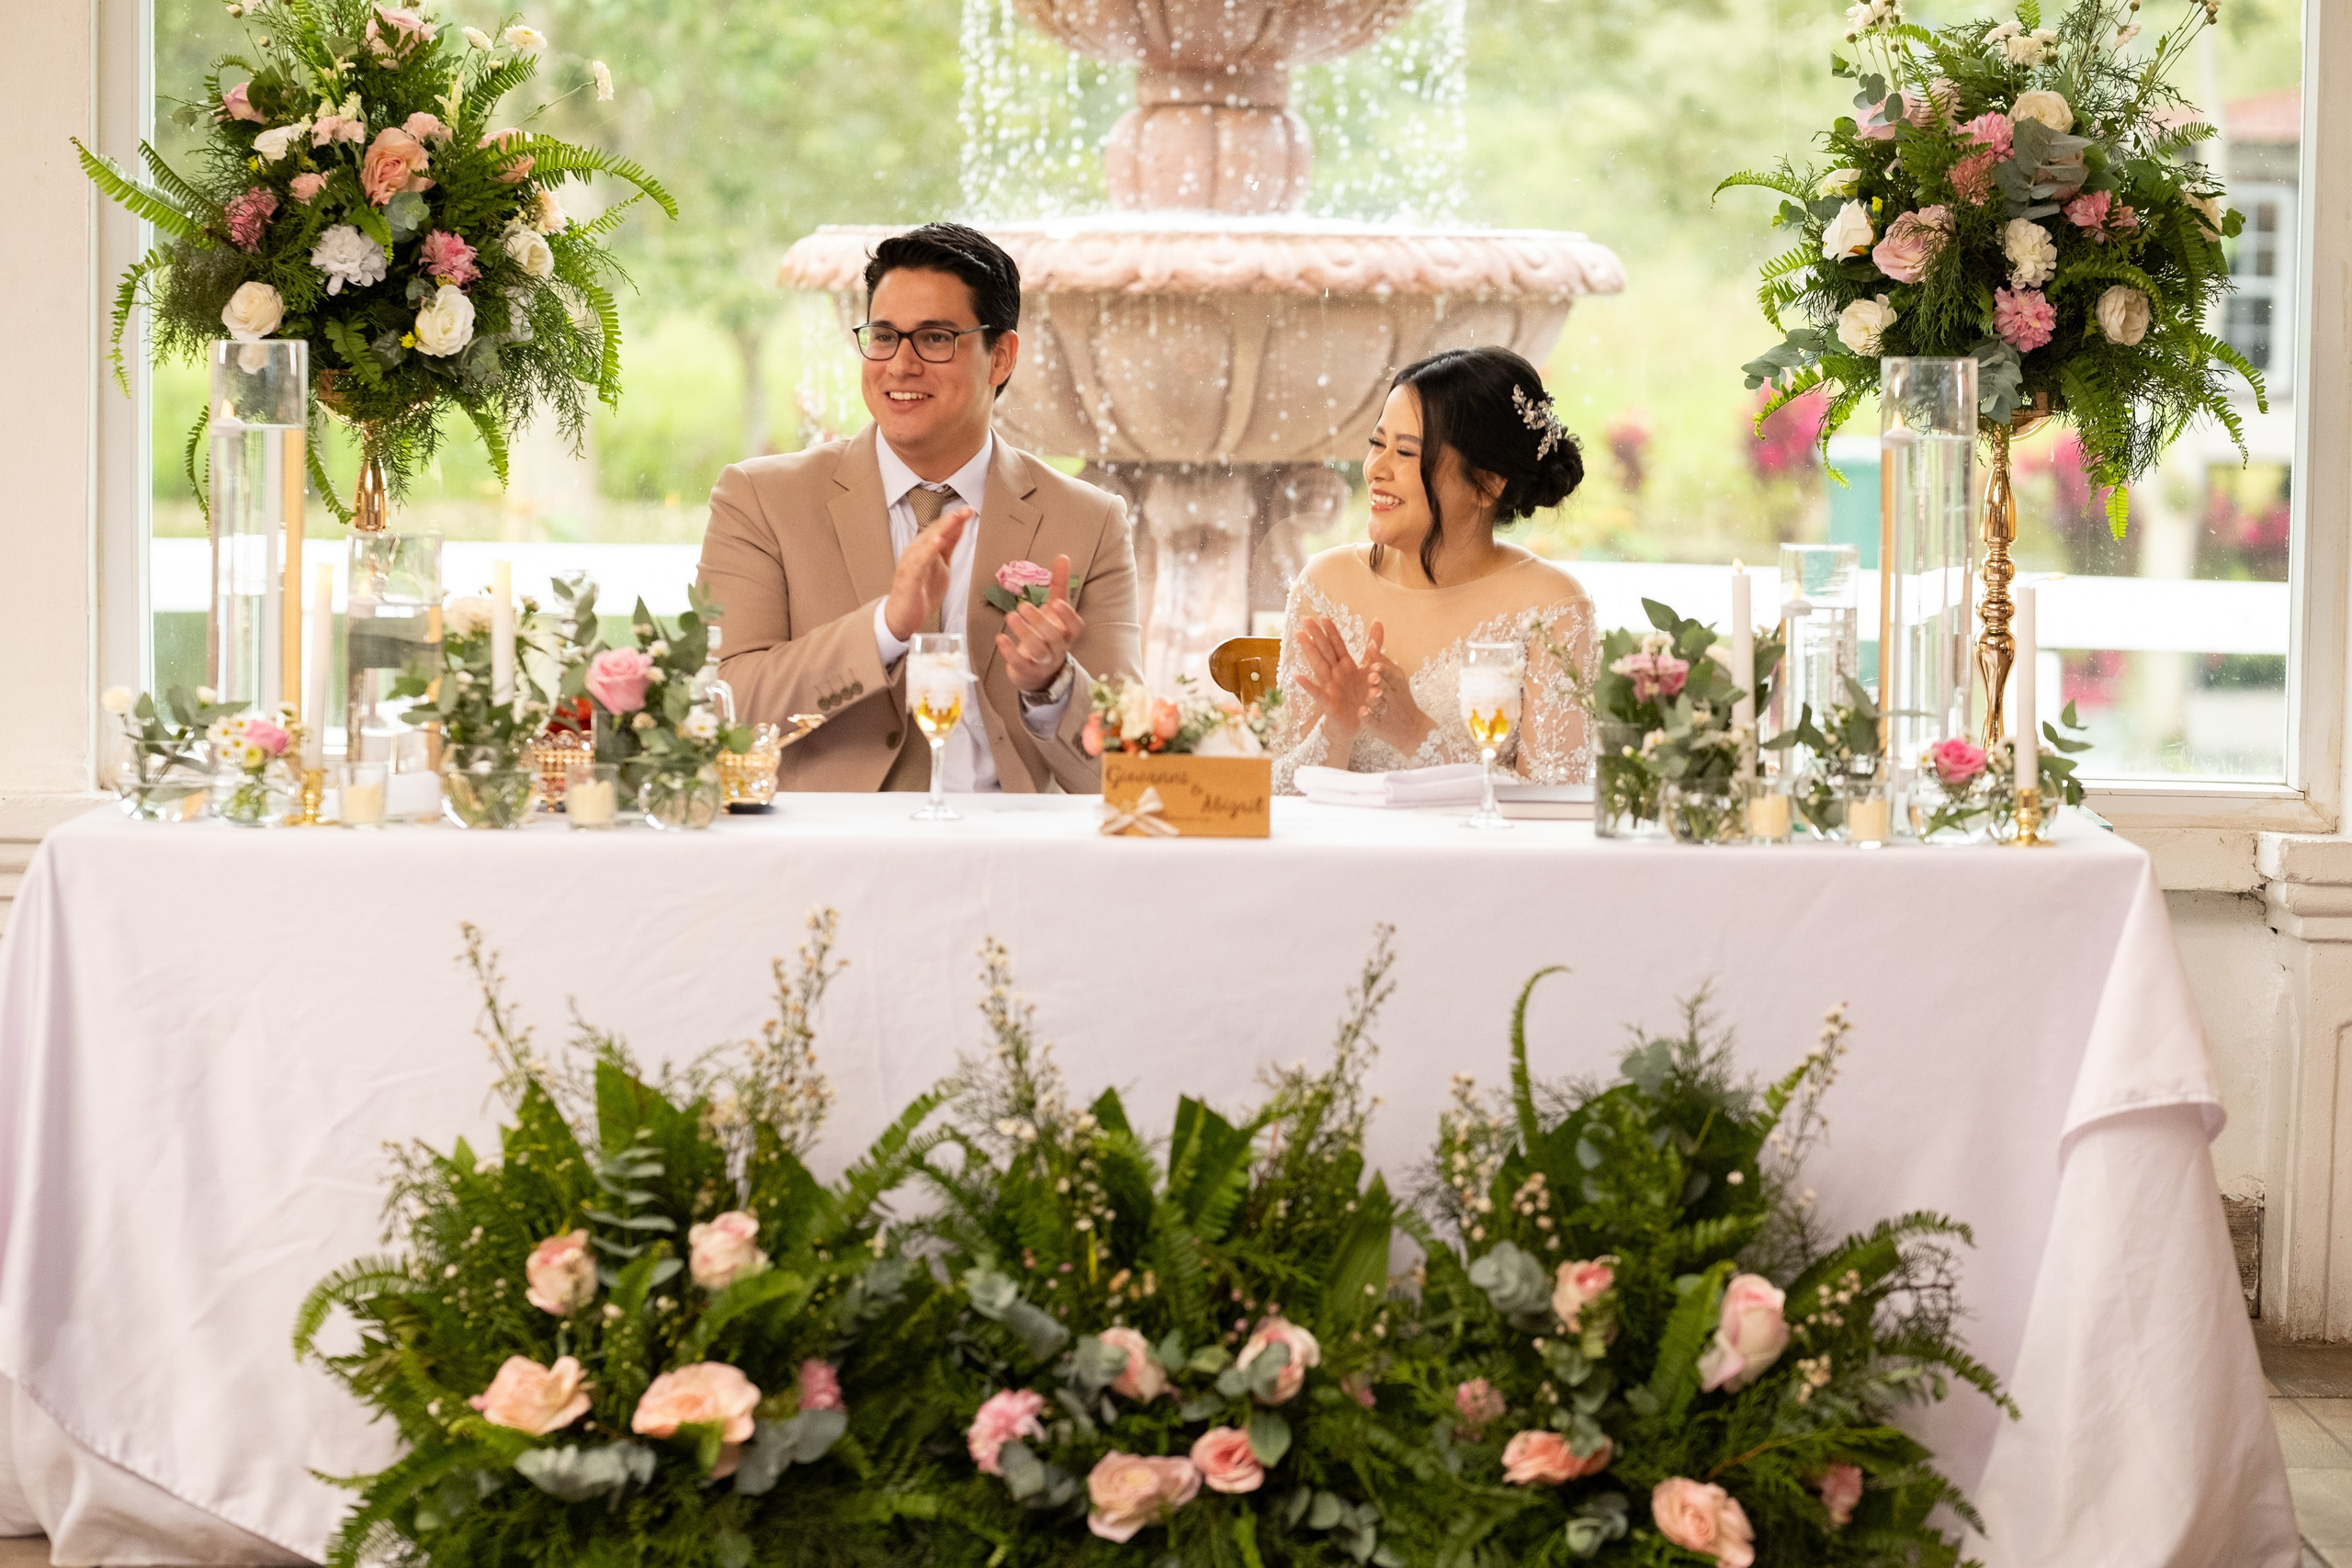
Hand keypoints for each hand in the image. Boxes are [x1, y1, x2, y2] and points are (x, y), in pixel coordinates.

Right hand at [882, 505, 970, 641]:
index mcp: (924, 548)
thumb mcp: (941, 566)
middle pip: (934, 531)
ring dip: (941, 529)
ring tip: (954, 519)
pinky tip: (937, 541)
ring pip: (926, 542)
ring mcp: (911, 563)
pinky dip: (928, 550)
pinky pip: (919, 561)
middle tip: (965, 510)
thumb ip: (948, 547)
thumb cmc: (921, 591)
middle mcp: (916, 552)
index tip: (969, 510)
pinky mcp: (908, 576)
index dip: (955, 519)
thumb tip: (959, 528)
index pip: (940, 529)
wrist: (903, 616)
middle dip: (951, 520)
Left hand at [997, 554, 1085, 694]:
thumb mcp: (1055, 610)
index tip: (1057, 603)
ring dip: (1024, 633)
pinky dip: (1010, 652)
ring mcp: (1044, 662)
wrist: (1039, 671)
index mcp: (1068, 633)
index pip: (1075, 627)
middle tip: (1022, 606)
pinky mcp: (1028, 671)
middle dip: (1039, 621)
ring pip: (1039, 651)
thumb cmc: (1048, 634)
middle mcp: (1059, 648)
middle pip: (1054, 637)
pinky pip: (1020, 664)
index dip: (1068, 616)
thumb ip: (1059, 585)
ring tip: (1009, 616)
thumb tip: (1063, 556)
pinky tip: (1000, 638)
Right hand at [1292, 614, 1375, 748]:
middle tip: (1305, 618)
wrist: (1359, 723)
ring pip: (1319, 665)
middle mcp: (1336, 673)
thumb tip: (1377, 620)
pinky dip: (1308, 685)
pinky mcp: (1328, 702)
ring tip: (1300, 636)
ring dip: (1309, 650)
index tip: (1323, 617)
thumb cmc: (1361, 694)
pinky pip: (1317, 692)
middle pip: (1325, 650)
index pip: (1337, 644)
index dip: (1331, 631)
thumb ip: (1374, 644)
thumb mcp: (1371, 667)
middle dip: (1316, 634)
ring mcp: (1330, 687)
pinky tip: (1298, 676)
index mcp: (1345, 665)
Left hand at [1357, 623, 1432, 752]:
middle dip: (1380, 681)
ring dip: (1376, 698)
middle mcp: (1392, 694)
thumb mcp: (1391, 671)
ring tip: (1371, 695)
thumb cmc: (1398, 695)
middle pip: (1385, 686)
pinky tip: (1362, 712)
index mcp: (1395, 680)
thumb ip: (1379, 650)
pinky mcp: (1378, 724)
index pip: (1389, 672)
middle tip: (1373, 676)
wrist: (1409, 728)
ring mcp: (1385, 709)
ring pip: (1380, 702)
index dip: (1383, 669)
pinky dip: (1368, 716)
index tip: (1374, 665)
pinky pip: (1372, 719)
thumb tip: (1375, 622)